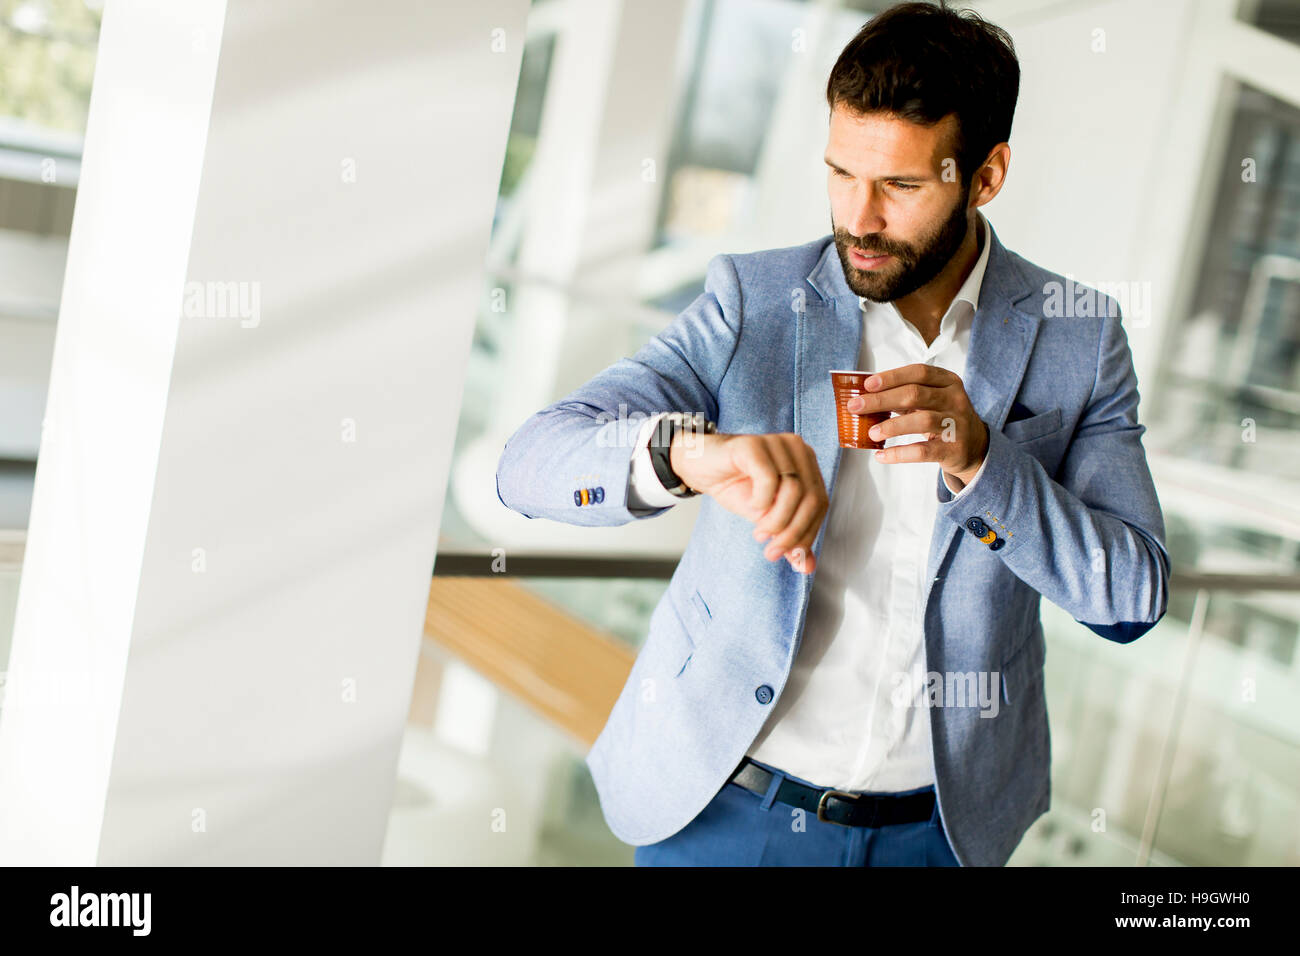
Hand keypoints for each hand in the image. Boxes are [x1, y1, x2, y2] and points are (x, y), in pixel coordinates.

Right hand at [670, 431, 828, 573]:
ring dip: (777, 520)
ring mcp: (776, 443)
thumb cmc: (735, 486)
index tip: (792, 557)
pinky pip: (768, 478)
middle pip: (811, 498)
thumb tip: (807, 566)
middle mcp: (796, 448)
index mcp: (806, 463)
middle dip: (793, 532)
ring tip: (759, 533)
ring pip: (793, 490)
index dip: (809, 533)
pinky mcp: (754, 444)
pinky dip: (762, 500)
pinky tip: (751, 507)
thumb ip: (788, 536)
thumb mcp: (765, 517)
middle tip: (773, 551)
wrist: (699, 467)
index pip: (821, 502)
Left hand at [845, 364, 988, 487]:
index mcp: (948, 381)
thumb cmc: (943, 417)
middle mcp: (955, 399)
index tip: (867, 384)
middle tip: (855, 406)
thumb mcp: (932, 399)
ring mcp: (957, 424)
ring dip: (892, 426)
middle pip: (915, 394)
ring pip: (921, 420)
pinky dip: (899, 454)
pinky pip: (923, 451)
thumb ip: (906, 395)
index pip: (919, 372)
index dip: (892, 377)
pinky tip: (881, 455)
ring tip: (871, 432)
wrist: (975, 446)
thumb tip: (865, 398)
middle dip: (881, 400)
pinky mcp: (953, 449)